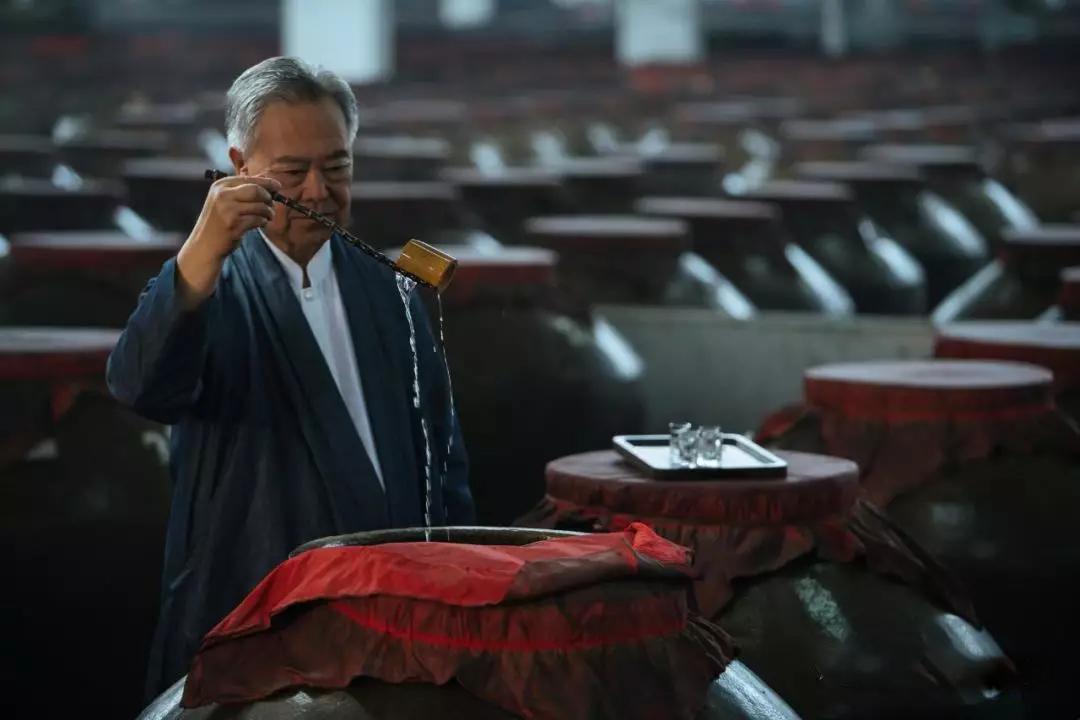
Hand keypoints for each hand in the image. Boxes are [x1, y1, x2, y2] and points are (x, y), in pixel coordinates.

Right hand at [176, 175, 281, 307]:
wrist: (205, 244)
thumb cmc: (219, 221)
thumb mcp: (224, 200)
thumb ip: (242, 190)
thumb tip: (267, 182)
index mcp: (221, 185)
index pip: (249, 179)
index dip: (267, 182)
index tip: (278, 186)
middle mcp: (223, 195)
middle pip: (257, 190)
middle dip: (268, 198)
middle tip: (271, 206)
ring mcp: (228, 210)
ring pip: (260, 206)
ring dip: (268, 212)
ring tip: (268, 216)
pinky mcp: (234, 225)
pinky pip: (258, 220)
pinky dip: (263, 222)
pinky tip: (261, 224)